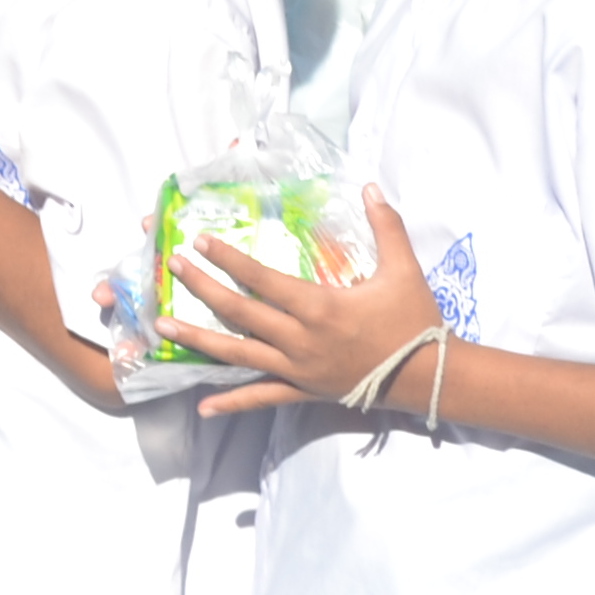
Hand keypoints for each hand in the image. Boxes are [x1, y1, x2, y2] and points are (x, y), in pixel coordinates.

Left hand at [164, 184, 422, 419]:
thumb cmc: (416, 321)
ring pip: (237, 355)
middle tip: (171, 268)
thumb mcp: (405, 269)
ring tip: (162, 327)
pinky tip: (202, 406)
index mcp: (320, 308)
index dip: (229, 260)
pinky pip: (261, 397)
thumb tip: (372, 187)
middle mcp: (301, 340)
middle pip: (239, 313)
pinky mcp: (303, 391)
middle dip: (201, 289)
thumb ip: (387, 226)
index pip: (262, 280)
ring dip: (198, 340)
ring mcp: (298, 369)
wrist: (432, 376)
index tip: (200, 242)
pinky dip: (231, 401)